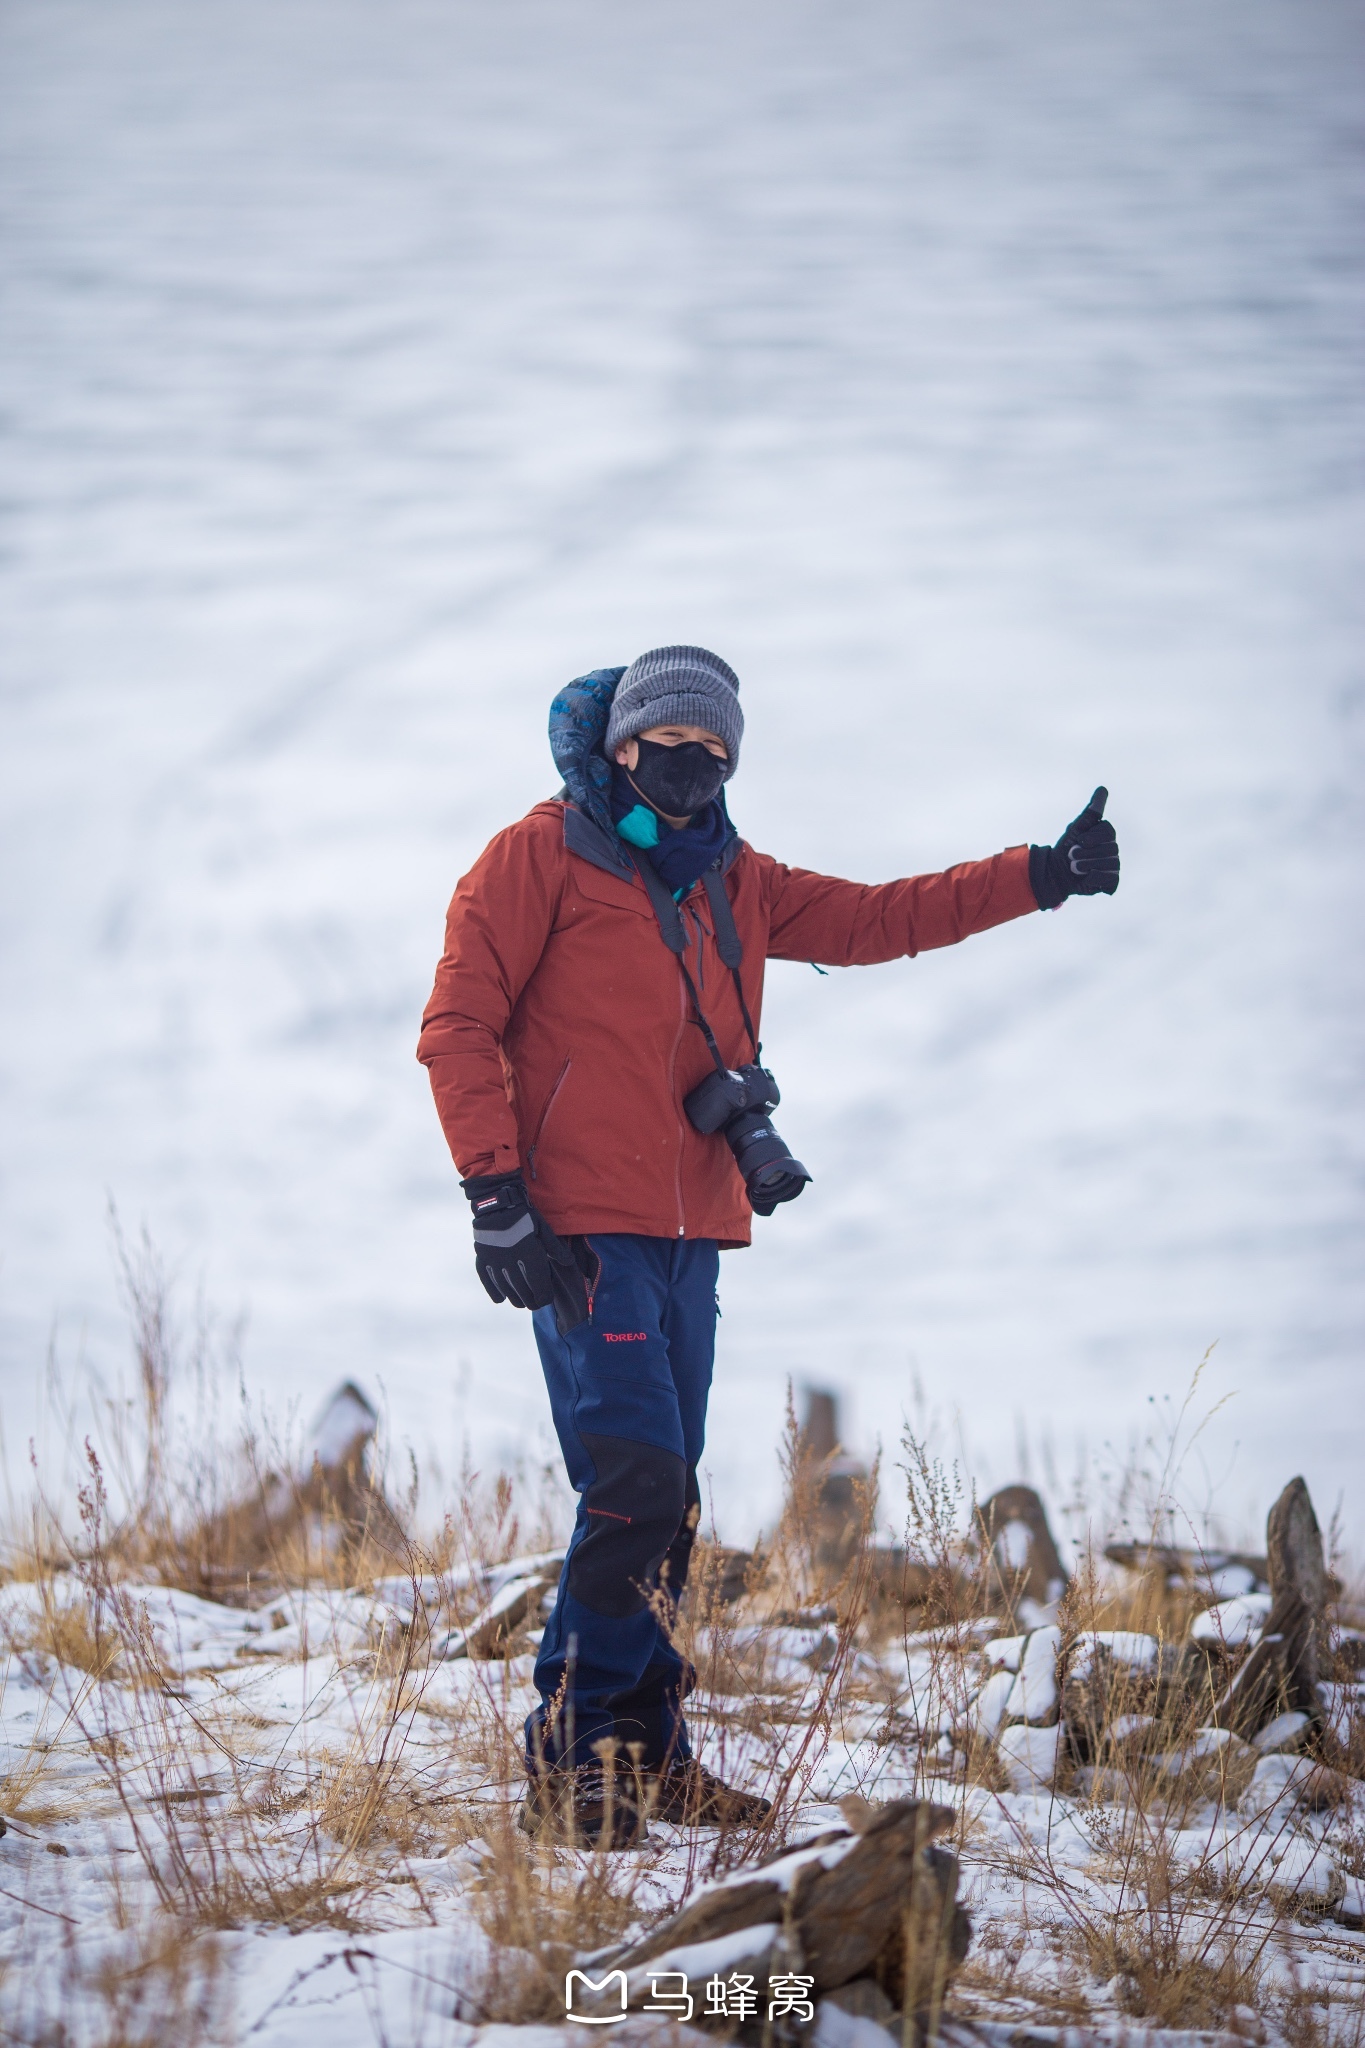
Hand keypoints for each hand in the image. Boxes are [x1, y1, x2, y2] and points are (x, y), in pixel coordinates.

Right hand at [460, 1173, 590, 1332]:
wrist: (496, 1202)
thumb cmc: (523, 1215)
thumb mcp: (543, 1229)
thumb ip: (555, 1249)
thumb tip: (569, 1263)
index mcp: (531, 1257)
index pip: (540, 1289)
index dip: (544, 1298)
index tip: (546, 1297)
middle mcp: (513, 1264)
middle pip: (524, 1295)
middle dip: (532, 1301)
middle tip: (535, 1300)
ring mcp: (496, 1263)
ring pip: (507, 1291)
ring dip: (515, 1299)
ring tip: (521, 1301)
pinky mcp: (483, 1259)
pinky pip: (488, 1282)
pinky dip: (495, 1292)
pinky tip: (500, 1298)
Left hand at [1029, 787, 1119, 909]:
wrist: (1056, 871)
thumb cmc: (1067, 847)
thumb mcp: (1078, 826)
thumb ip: (1093, 810)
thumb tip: (1103, 789)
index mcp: (1107, 835)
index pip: (1108, 832)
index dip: (1091, 837)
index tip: (1078, 839)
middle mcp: (1113, 849)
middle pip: (1109, 848)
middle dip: (1085, 853)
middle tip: (1072, 856)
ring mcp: (1114, 866)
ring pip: (1109, 864)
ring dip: (1086, 865)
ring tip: (1075, 867)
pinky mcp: (1111, 882)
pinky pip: (1110, 880)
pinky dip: (1094, 878)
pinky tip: (1085, 877)